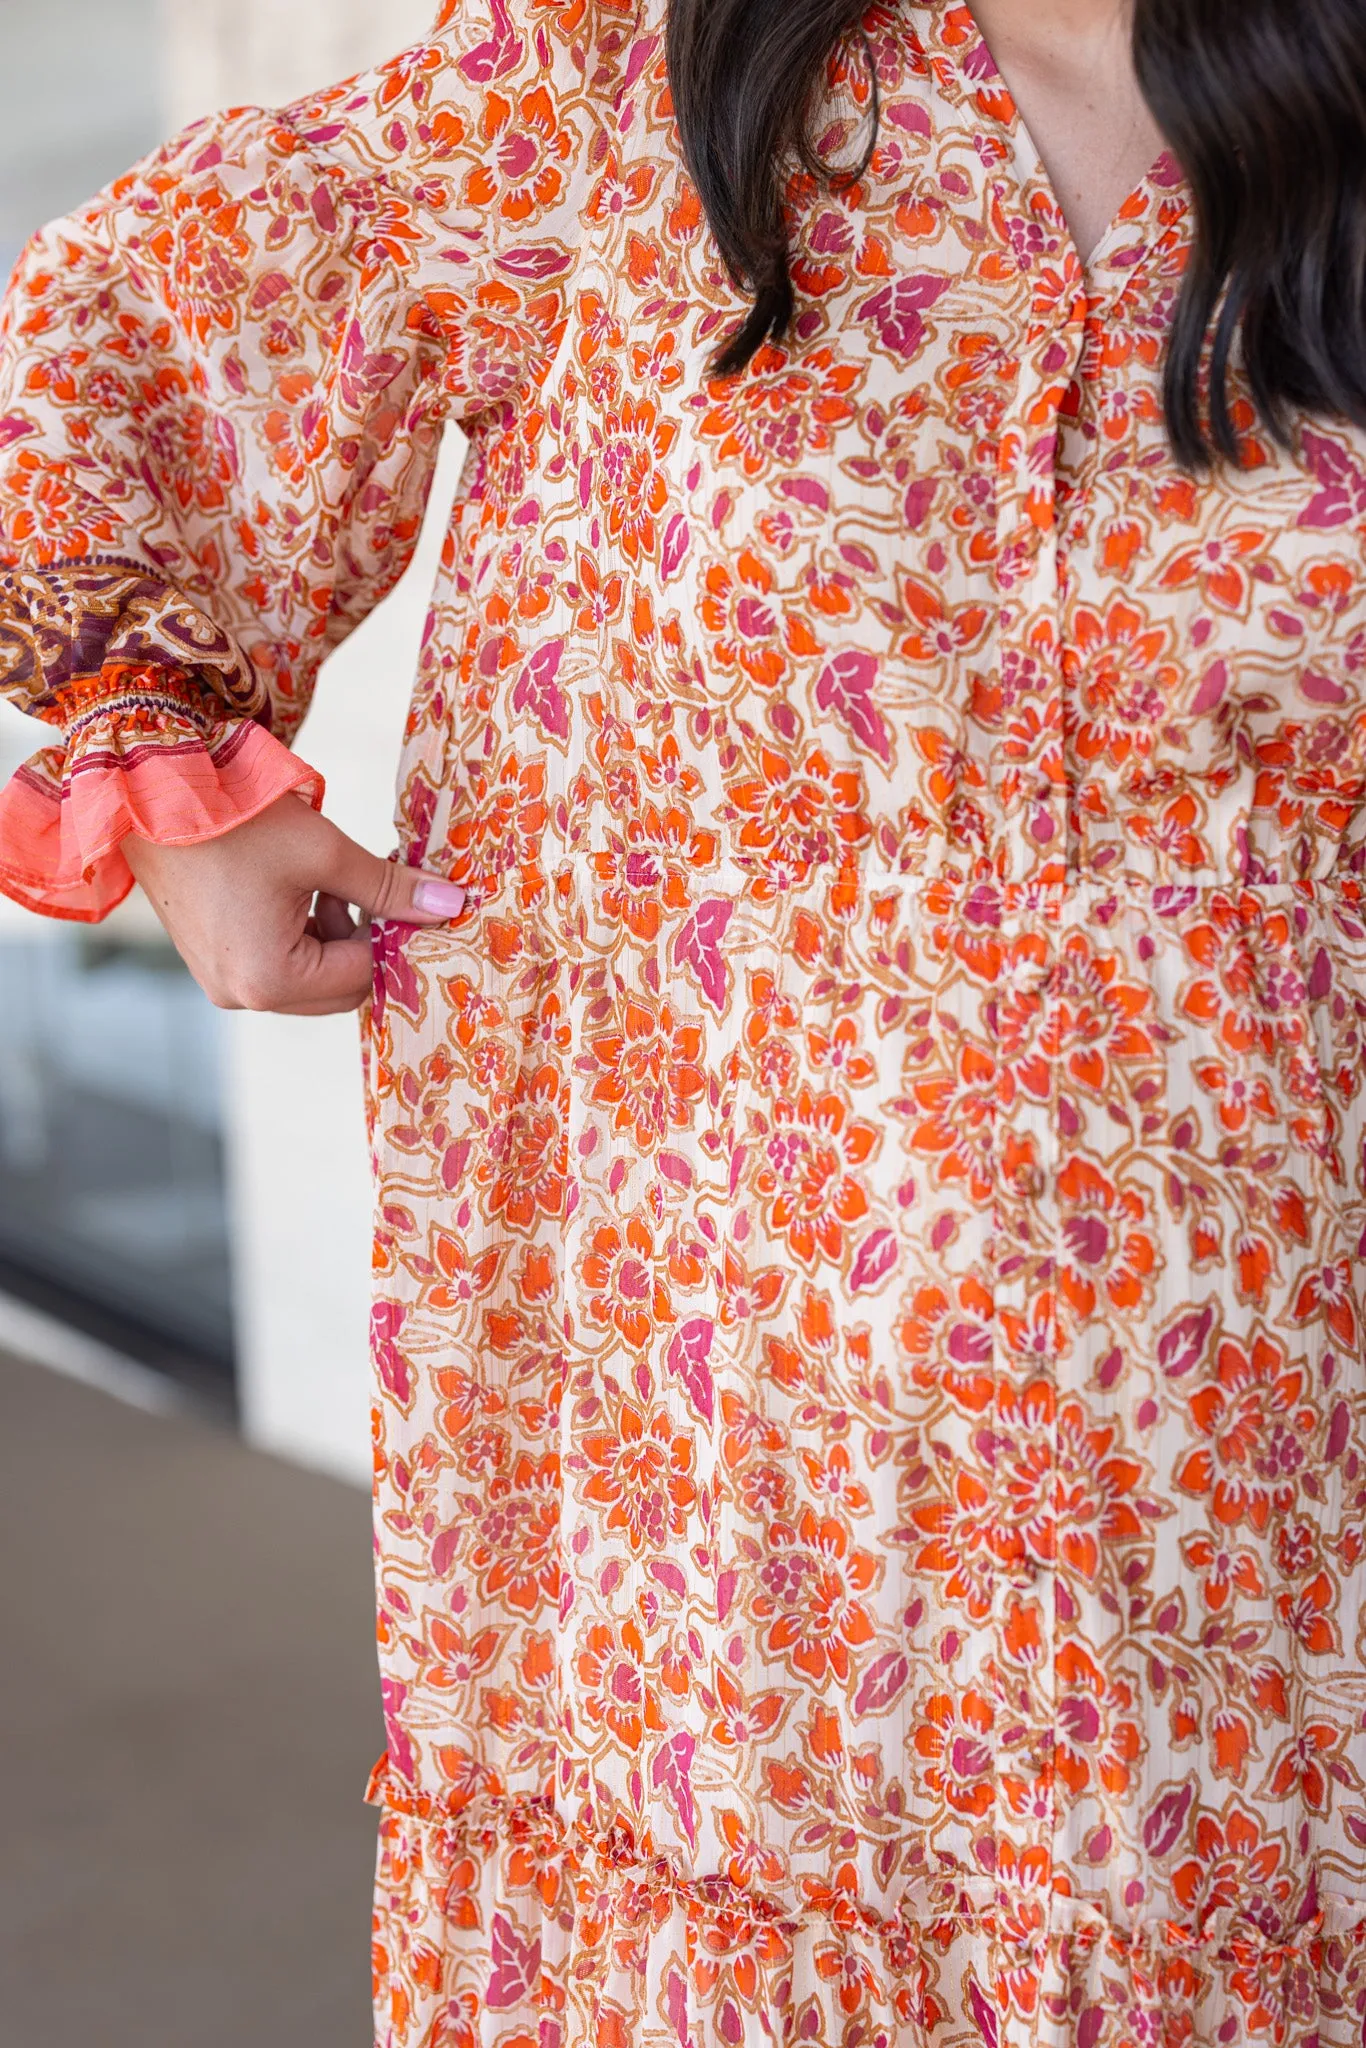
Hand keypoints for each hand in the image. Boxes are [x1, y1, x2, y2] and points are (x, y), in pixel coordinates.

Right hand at [124, 793, 468, 1015]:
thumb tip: (452, 904)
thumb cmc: (236, 820)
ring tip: (329, 884)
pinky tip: (301, 891)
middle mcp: (243, 996)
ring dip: (335, 938)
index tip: (410, 898)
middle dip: (363, 942)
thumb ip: (391, 888)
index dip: (394, 937)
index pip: (364, 977)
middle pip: (338, 990)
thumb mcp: (325, 851)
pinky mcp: (213, 964)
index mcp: (270, 980)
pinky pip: (279, 966)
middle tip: (371, 889)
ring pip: (312, 979)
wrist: (150, 794)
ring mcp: (223, 984)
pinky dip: (303, 936)